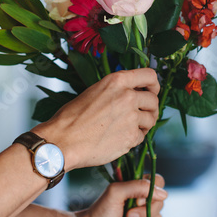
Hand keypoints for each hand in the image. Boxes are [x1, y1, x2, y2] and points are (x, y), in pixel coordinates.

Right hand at [35, 69, 159, 169]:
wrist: (63, 141)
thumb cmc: (72, 118)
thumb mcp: (94, 91)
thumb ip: (116, 90)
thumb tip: (133, 95)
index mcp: (117, 81)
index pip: (150, 75)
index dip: (154, 85)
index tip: (151, 92)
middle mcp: (127, 96)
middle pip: (153, 100)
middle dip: (151, 109)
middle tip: (143, 115)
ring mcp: (131, 117)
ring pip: (151, 119)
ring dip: (144, 125)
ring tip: (129, 128)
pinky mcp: (131, 136)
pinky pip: (142, 136)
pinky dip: (134, 139)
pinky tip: (120, 138)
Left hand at [76, 174, 166, 216]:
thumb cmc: (98, 213)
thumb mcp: (116, 193)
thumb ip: (138, 187)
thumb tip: (164, 194)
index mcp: (135, 188)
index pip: (158, 183)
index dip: (153, 194)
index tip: (138, 200)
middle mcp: (141, 202)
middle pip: (160, 205)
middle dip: (144, 214)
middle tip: (127, 216)